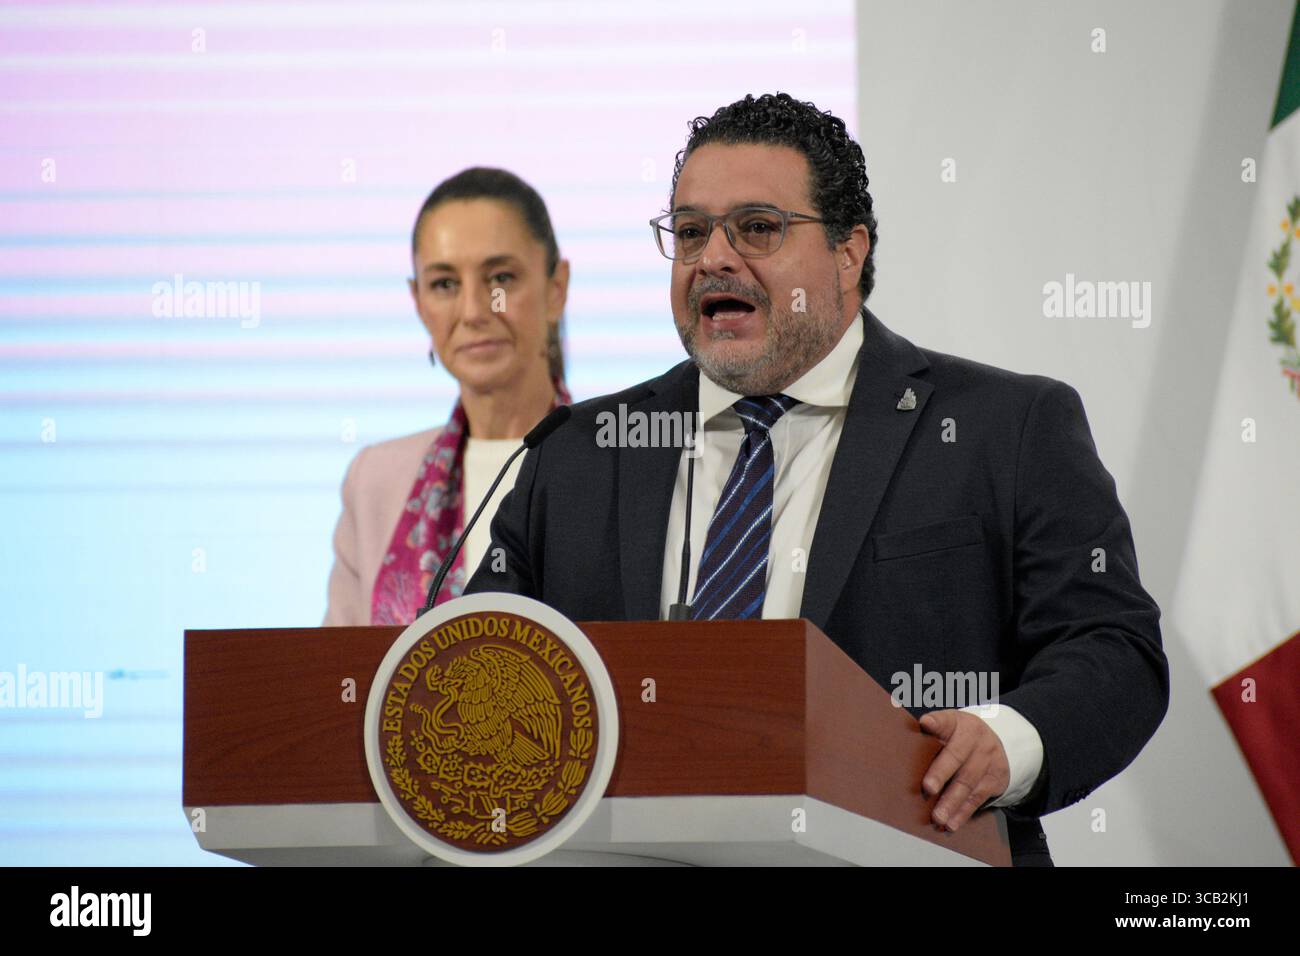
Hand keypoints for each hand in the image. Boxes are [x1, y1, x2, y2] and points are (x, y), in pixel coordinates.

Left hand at [918, 709, 1009, 832]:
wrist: (997, 744)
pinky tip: (952, 823)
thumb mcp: (948, 728)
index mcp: (958, 722)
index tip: (925, 723)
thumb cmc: (960, 738)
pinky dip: (963, 812)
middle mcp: (975, 739)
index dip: (936, 722)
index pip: (946, 720)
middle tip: (927, 788)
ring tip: (937, 816)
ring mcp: (988, 759)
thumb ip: (930, 734)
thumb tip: (897, 743)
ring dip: (951, 802)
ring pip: (967, 782)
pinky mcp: (995, 779)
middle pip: (956, 756)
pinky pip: (978, 798)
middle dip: (941, 773)